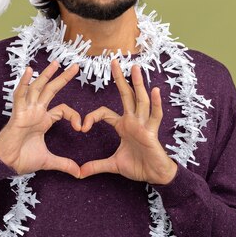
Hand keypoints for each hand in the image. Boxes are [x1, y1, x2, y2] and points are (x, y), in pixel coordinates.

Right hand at [0, 60, 81, 177]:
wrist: (6, 164)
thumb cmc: (22, 159)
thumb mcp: (48, 161)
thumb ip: (64, 164)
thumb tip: (78, 173)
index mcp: (43, 120)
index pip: (62, 109)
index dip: (74, 115)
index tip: (81, 127)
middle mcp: (36, 111)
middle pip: (51, 90)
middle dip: (63, 78)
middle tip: (76, 66)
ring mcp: (26, 111)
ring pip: (37, 88)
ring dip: (46, 75)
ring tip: (56, 63)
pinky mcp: (17, 113)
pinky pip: (20, 95)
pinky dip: (24, 83)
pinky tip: (29, 71)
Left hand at [79, 59, 177, 184]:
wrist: (155, 175)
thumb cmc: (138, 166)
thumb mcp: (113, 165)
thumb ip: (96, 166)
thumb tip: (80, 173)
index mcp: (123, 125)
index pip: (104, 113)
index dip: (92, 117)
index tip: (82, 127)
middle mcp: (133, 120)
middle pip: (126, 95)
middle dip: (119, 79)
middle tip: (113, 61)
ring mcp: (144, 124)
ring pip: (141, 100)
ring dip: (138, 84)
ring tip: (135, 68)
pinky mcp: (152, 132)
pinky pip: (155, 116)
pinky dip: (155, 103)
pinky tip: (155, 91)